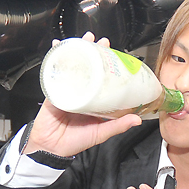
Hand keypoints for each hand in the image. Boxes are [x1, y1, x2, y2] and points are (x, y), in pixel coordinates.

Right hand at [25, 32, 141, 156]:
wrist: (51, 149)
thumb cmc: (75, 141)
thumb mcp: (101, 133)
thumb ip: (118, 125)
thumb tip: (137, 119)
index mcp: (94, 101)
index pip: (102, 78)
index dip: (108, 65)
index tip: (115, 54)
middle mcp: (81, 92)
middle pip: (88, 68)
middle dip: (93, 52)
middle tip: (101, 41)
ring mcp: (67, 90)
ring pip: (73, 66)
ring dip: (76, 50)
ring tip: (83, 40)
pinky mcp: (53, 91)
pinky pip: (55, 72)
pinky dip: (55, 59)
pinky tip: (59, 47)